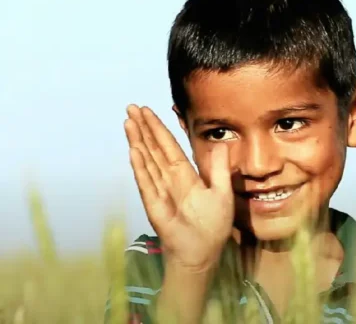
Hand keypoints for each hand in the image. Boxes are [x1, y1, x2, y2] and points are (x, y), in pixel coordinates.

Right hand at [124, 104, 233, 272]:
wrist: (203, 252)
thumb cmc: (212, 225)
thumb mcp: (222, 192)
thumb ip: (219, 169)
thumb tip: (221, 144)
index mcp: (185, 175)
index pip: (169, 146)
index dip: (158, 129)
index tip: (147, 111)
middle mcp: (169, 179)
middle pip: (153, 148)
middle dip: (143, 128)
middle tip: (131, 107)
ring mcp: (159, 191)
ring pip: (147, 161)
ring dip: (137, 142)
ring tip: (128, 122)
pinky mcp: (155, 205)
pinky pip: (147, 183)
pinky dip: (140, 167)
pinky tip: (134, 151)